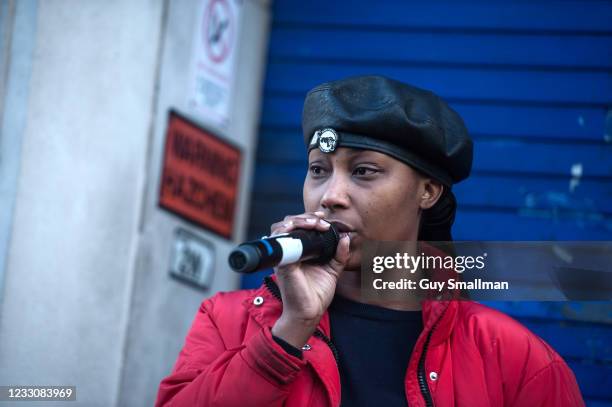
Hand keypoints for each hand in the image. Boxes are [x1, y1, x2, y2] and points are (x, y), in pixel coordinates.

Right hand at [270, 211, 349, 347]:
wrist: (310, 312)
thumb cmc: (317, 293)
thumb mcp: (333, 269)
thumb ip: (339, 254)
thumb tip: (346, 237)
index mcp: (298, 251)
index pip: (297, 227)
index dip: (308, 218)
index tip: (323, 219)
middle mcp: (287, 251)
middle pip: (287, 223)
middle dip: (304, 217)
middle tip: (321, 221)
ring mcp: (282, 257)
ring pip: (280, 228)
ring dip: (297, 221)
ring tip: (314, 223)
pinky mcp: (281, 263)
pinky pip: (279, 243)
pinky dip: (288, 232)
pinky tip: (302, 230)